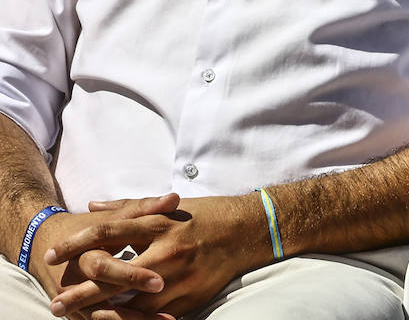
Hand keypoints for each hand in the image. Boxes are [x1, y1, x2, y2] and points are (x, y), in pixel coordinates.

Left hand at [46, 195, 263, 319]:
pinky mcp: (190, 298)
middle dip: (80, 292)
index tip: (52, 254)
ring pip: (132, 303)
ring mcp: (179, 278)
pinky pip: (155, 317)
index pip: (108, 232)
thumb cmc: (207, 215)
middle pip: (113, 274)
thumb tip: (92, 206)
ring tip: (80, 319)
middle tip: (55, 303)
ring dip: (103, 313)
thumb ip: (129, 207)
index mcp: (161, 223)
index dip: (76, 243)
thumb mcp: (169, 207)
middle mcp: (167, 251)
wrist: (249, 231)